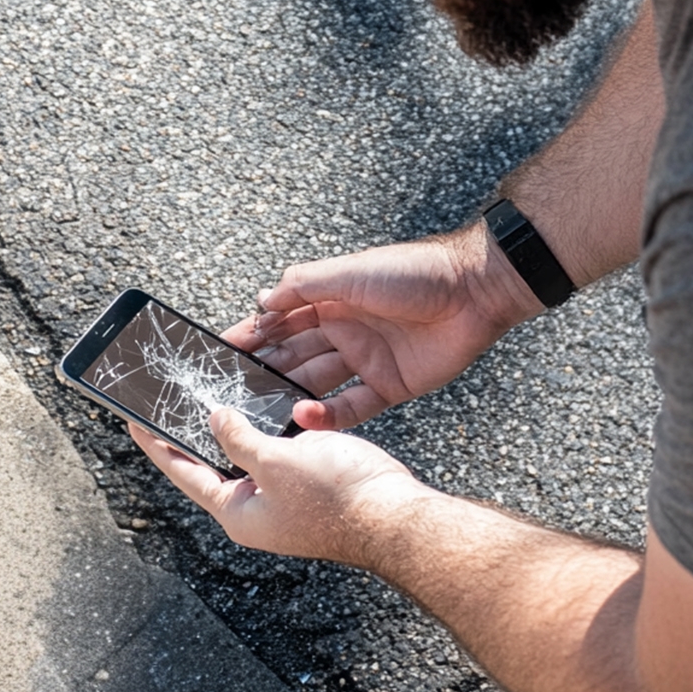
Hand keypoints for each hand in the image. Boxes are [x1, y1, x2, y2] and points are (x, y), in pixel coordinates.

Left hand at [129, 409, 424, 562]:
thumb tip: (214, 419)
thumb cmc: (336, 499)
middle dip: (191, 429)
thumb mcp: (274, 463)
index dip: (157, 444)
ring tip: (206, 388)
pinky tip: (256, 395)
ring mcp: (281, 492)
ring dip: (230, 421)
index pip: (184, 472)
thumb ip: (238, 439)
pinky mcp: (305, 476)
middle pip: (211, 460)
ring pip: (244, 449)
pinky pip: (273, 445)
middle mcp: (255, 505)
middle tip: (167, 397)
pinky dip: (262, 421)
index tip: (132, 419)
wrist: (394, 512)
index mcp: (238, 511)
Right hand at [222, 220, 542, 429]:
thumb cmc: (410, 272)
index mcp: (330, 299)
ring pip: (316, 383)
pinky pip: (350, 407)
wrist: (474, 292)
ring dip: (287, 396)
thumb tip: (260, 302)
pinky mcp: (389, 385)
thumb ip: (303, 286)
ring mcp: (365, 359)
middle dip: (262, 370)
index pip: (280, 320)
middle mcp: (343, 329)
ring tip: (259, 413)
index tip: (218, 351)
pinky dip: (326, 416)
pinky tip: (302, 419)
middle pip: (293, 355)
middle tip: (229, 392)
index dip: (251, 334)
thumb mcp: (349, 272)